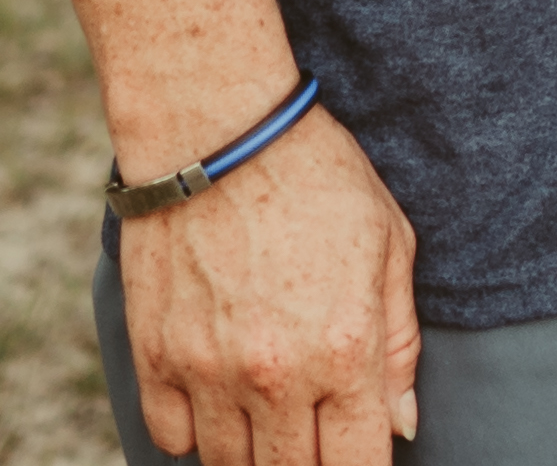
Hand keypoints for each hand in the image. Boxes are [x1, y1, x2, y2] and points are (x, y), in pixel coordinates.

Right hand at [113, 104, 421, 460]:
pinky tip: (218, 398)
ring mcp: (207, 370)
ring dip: (255, 452)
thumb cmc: (315, 174)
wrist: (215, 125)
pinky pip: (171, 438)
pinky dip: (195, 433)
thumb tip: (401, 426)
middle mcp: (274, 376)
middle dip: (311, 465)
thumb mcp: (389, 243)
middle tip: (316, 432)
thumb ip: (399, 345)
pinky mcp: (154, 355)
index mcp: (344, 351)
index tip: (360, 453)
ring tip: (270, 415)